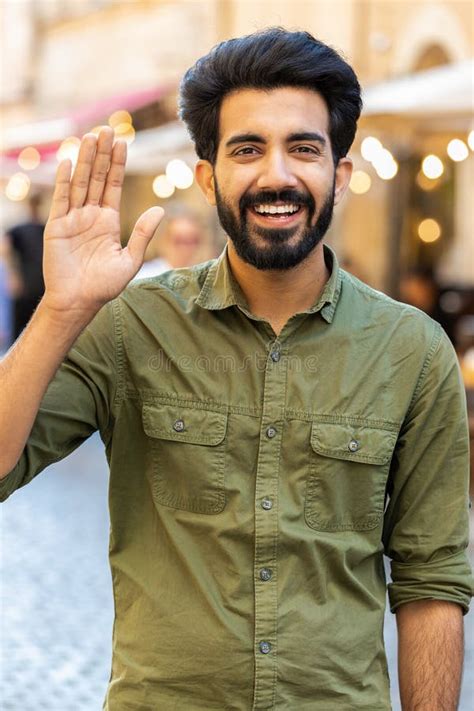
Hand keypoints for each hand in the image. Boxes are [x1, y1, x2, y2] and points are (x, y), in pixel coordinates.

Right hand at [43, 127, 163, 316]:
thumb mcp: (130, 260)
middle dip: (102, 154)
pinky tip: (69, 162)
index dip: (117, 164)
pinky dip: (65, 181)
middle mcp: (90, 216)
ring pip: (80, 183)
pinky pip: (61, 199)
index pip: (113, 186)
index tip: (122, 142)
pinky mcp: (57, 227)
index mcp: (108, 222)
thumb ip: (144, 234)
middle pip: (96, 178)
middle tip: (106, 129)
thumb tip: (159, 209)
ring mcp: (73, 219)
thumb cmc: (104, 286)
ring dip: (85, 160)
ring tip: (90, 137)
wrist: (78, 302)